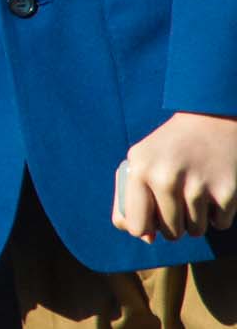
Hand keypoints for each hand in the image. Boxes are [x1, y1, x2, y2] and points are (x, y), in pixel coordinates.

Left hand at [113, 112, 236, 241]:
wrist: (212, 119)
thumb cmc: (170, 146)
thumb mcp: (141, 160)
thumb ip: (132, 199)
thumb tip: (147, 239)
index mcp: (139, 170)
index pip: (136, 226)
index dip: (145, 228)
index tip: (152, 219)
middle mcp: (165, 178)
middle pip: (169, 233)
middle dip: (174, 225)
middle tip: (178, 202)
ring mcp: (197, 185)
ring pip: (195, 231)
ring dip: (196, 220)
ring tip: (195, 194)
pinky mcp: (226, 192)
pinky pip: (219, 224)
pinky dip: (218, 215)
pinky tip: (213, 192)